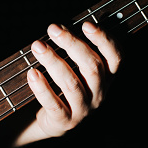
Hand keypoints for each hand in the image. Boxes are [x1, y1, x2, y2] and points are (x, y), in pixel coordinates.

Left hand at [14, 21, 120, 145]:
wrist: (54, 122)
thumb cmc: (66, 88)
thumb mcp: (78, 70)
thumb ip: (75, 50)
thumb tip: (58, 28)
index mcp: (106, 79)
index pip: (115, 58)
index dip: (104, 41)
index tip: (87, 25)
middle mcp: (99, 94)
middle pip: (92, 67)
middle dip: (72, 45)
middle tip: (53, 29)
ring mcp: (83, 110)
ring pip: (71, 84)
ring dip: (53, 62)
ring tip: (38, 46)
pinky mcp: (65, 122)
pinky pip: (54, 104)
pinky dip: (42, 88)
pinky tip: (32, 73)